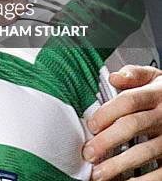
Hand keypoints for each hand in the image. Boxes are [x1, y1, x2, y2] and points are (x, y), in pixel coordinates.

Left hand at [83, 65, 161, 179]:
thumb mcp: (152, 76)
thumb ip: (133, 74)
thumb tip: (113, 77)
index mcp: (155, 95)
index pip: (128, 101)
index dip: (108, 112)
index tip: (91, 125)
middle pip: (132, 126)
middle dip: (108, 140)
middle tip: (89, 152)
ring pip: (145, 151)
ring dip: (120, 164)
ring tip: (100, 173)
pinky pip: (161, 170)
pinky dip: (145, 179)